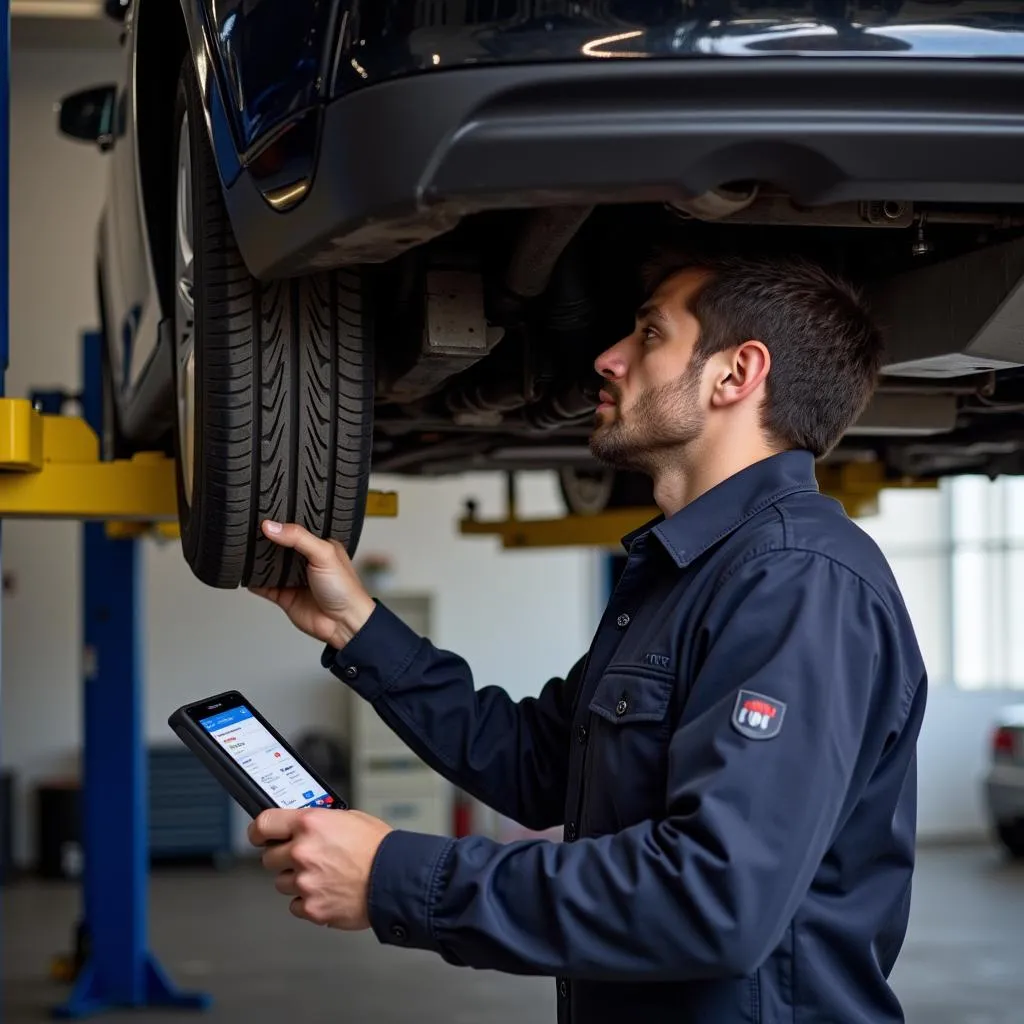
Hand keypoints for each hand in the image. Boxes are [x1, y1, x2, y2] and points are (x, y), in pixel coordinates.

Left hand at [248, 807, 392, 929]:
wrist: (395, 879)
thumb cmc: (379, 848)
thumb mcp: (350, 817)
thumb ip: (320, 821)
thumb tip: (305, 824)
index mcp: (310, 824)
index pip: (264, 824)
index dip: (258, 831)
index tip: (258, 835)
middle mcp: (302, 851)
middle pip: (269, 858)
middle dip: (283, 858)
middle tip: (304, 858)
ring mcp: (305, 882)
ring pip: (281, 883)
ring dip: (296, 880)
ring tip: (323, 876)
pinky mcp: (311, 908)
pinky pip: (295, 905)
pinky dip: (307, 901)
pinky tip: (326, 892)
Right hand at [249, 520, 375, 648]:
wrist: (342, 624)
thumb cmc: (344, 589)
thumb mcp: (324, 554)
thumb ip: (298, 538)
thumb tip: (272, 526)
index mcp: (319, 546)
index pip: (296, 529)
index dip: (282, 521)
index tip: (264, 512)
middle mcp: (305, 561)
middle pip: (279, 546)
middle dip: (266, 540)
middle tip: (248, 528)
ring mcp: (293, 578)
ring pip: (269, 565)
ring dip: (257, 559)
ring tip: (241, 546)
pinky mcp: (283, 595)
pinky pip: (263, 586)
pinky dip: (253, 580)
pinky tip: (244, 572)